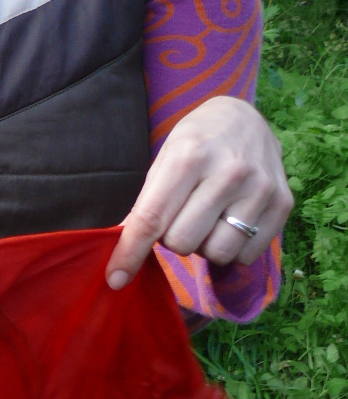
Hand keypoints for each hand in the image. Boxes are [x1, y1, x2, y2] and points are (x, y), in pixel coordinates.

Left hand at [106, 95, 292, 289]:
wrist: (245, 119)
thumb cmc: (195, 143)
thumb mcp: (164, 161)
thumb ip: (146, 205)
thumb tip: (122, 251)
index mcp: (189, 157)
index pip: (153, 217)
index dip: (131, 252)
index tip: (116, 278)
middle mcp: (228, 172)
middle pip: (183, 243)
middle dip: (173, 239)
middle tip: (181, 216)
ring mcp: (260, 188)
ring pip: (217, 254)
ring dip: (204, 245)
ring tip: (207, 218)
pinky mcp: (283, 203)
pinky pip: (246, 255)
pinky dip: (232, 248)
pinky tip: (231, 221)